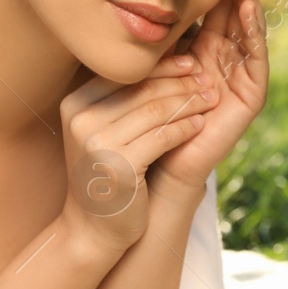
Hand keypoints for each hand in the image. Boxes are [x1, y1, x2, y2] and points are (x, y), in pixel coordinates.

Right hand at [58, 52, 218, 257]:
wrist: (92, 228)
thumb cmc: (106, 174)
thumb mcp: (104, 132)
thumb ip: (124, 101)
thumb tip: (165, 60)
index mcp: (75, 104)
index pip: (127, 75)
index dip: (163, 66)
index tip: (191, 62)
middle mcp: (81, 120)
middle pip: (144, 89)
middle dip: (182, 82)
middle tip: (208, 79)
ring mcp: (97, 143)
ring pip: (157, 110)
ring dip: (190, 102)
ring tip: (211, 99)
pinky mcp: (120, 165)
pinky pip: (164, 137)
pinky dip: (186, 128)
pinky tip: (202, 125)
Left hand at [151, 0, 268, 197]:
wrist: (152, 168)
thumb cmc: (143, 118)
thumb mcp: (148, 63)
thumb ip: (154, 34)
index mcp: (204, 49)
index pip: (217, 4)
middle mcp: (226, 60)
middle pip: (238, 8)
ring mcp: (240, 77)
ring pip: (250, 28)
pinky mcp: (249, 97)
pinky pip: (254, 58)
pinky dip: (253, 31)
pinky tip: (248, 8)